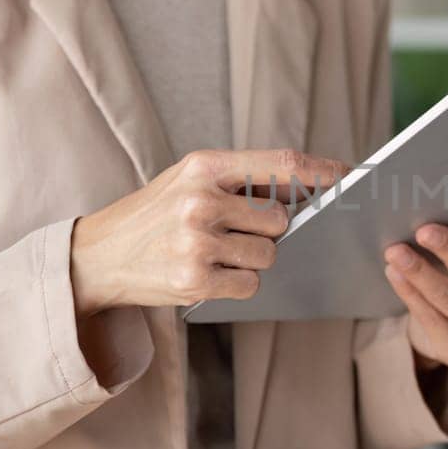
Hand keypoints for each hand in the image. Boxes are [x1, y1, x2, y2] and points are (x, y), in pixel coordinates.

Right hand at [70, 149, 346, 315]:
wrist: (97, 255)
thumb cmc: (155, 214)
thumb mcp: (189, 180)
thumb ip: (243, 180)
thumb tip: (311, 187)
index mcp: (204, 166)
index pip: (282, 163)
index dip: (322, 172)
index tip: (351, 178)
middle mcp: (200, 200)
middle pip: (281, 220)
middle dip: (270, 231)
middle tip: (235, 232)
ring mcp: (196, 242)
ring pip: (268, 255)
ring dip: (253, 260)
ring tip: (215, 253)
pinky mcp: (193, 280)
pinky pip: (250, 285)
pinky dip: (237, 284)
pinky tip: (208, 274)